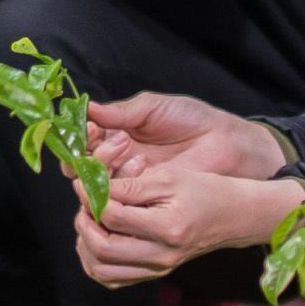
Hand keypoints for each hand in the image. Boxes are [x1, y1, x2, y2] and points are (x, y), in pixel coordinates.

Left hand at [78, 161, 300, 286]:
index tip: (85, 183)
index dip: (91, 198)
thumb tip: (94, 190)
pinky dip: (96, 262)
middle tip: (84, 203)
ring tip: (88, 221)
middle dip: (84, 224)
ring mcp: (157, 269)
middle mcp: (160, 256)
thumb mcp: (170, 178)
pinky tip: (96, 240)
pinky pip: (113, 279)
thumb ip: (131, 186)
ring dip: (85, 245)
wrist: (233, 217)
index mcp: (167, 229)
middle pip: (102, 249)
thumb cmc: (205, 191)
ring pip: (102, 270)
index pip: (113, 217)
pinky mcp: (153, 274)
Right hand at [88, 90, 283, 182]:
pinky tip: (141, 164)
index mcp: (115, 133)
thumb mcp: (153, 108)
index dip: (80, 135)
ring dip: (105, 163)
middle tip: (109, 137)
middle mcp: (116, 159)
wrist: (224, 143)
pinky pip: (118, 197)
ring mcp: (128, 180)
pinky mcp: (142, 198)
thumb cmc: (192, 119)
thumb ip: (121, 111)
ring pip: (96, 182)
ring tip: (128, 146)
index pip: (83, 140)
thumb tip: (88, 109)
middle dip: (88, 152)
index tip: (90, 127)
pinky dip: (122, 181)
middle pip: (81, 164)